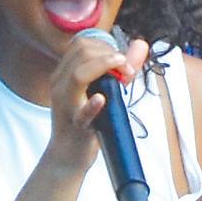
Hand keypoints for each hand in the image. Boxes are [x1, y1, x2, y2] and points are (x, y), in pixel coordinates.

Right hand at [42, 28, 149, 163]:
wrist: (67, 156)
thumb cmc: (86, 120)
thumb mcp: (101, 89)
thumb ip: (120, 68)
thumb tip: (141, 44)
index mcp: (63, 74)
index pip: (81, 44)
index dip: (105, 45)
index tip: (122, 59)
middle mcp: (60, 85)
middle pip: (81, 52)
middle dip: (110, 54)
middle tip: (128, 70)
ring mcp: (66, 105)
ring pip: (78, 74)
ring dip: (105, 67)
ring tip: (125, 74)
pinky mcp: (77, 126)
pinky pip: (82, 114)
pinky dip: (92, 105)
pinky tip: (101, 100)